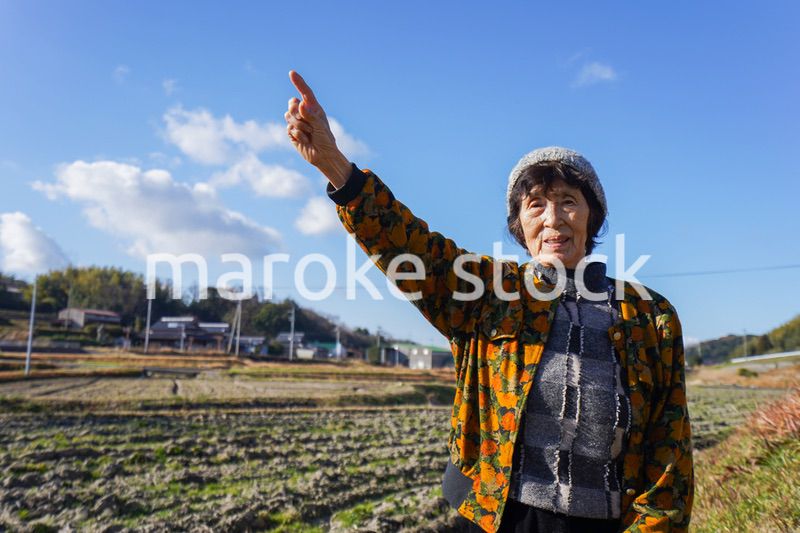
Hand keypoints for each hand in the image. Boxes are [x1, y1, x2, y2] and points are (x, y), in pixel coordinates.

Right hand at [286, 70, 350, 187]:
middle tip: (307, 122)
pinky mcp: (291, 132)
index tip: (292, 73)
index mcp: (314, 108)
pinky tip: (305, 140)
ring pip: (288, 116)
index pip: (305, 93)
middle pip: (292, 104)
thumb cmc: (325, 140)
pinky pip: (288, 129)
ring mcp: (297, 122)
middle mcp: (304, 113)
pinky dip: (297, 135)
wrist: (323, 156)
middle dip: (297, 112)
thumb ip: (311, 115)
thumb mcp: (320, 126)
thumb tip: (301, 104)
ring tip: (309, 134)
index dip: (298, 82)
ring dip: (299, 125)